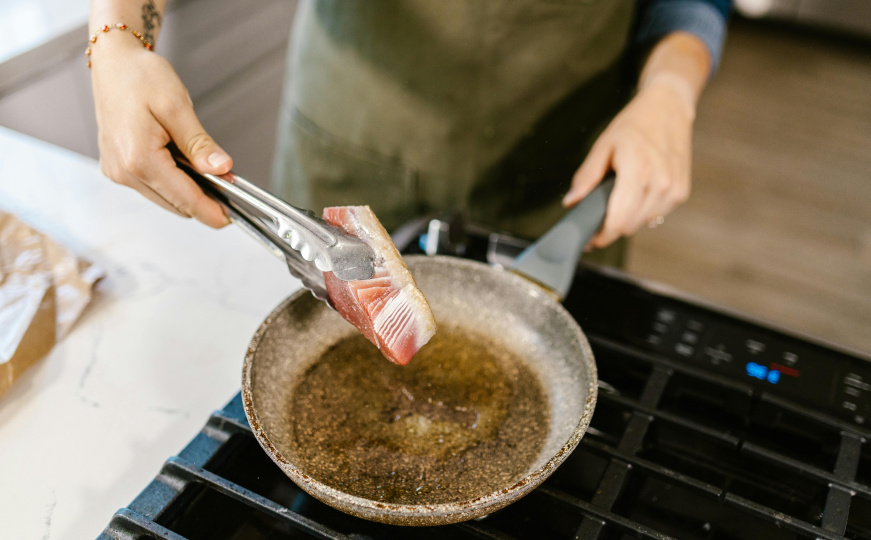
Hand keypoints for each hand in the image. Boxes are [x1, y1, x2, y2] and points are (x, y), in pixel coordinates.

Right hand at [90, 32, 230, 227]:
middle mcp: (123, 171)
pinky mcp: (117, 168)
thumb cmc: (139, 77)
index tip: (229, 219)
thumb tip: (222, 169)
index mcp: (138, 159)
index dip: (210, 211)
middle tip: (227, 185)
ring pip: (164, 198)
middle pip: (175, 204)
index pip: (184, 198)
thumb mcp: (177, 106)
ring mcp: (117, 172)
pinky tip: (181, 162)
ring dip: (187, 191)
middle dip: (202, 199)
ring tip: (204, 167)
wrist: (113, 62)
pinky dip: (172, 181)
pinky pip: (152, 186)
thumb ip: (199, 143)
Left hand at [562, 76, 693, 247]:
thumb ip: (586, 177)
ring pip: (643, 224)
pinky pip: (657, 215)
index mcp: (637, 171)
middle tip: (598, 218)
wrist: (668, 109)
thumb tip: (571, 202)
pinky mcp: (681, 193)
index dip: (601, 235)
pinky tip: (637, 194)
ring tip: (619, 199)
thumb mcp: (603, 146)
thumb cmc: (634, 125)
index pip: (618, 220)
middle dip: (611, 227)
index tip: (589, 238)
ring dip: (628, 219)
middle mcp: (660, 183)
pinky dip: (643, 212)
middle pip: (629, 226)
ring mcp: (673, 190)